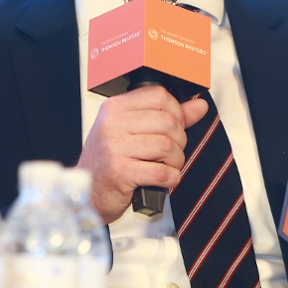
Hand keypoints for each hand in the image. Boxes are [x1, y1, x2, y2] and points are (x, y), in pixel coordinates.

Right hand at [76, 85, 208, 223]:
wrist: (88, 192)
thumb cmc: (110, 160)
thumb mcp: (132, 132)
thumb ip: (168, 116)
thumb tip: (199, 106)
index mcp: (115, 108)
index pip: (158, 96)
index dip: (176, 112)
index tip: (175, 126)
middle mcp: (112, 124)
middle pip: (167, 121)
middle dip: (179, 140)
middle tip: (171, 152)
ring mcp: (113, 147)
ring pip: (167, 146)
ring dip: (176, 161)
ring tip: (167, 166)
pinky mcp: (119, 172)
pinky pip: (161, 172)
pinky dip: (171, 178)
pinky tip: (163, 180)